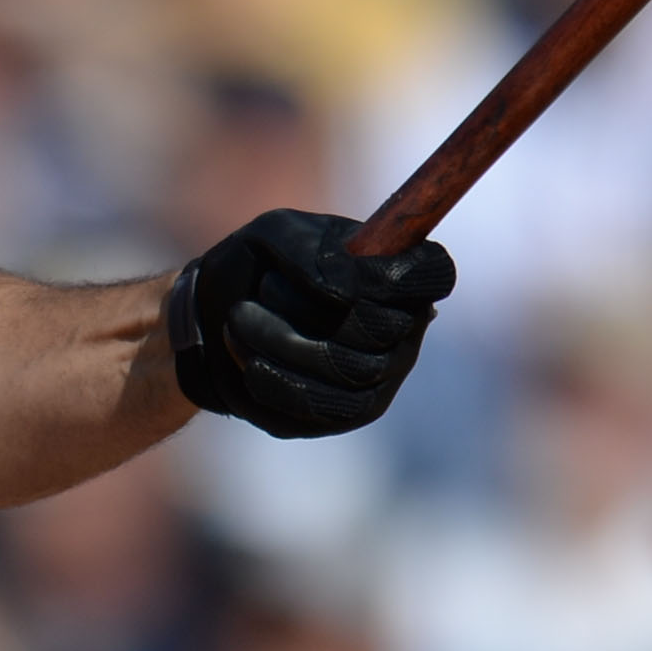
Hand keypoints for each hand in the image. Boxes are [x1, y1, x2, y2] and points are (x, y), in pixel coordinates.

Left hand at [163, 209, 451, 438]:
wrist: (217, 322)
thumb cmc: (258, 269)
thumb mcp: (273, 236)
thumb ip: (310, 250)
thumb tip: (345, 291)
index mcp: (398, 273)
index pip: (434, 273)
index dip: (400, 275)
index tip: (342, 272)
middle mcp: (403, 327)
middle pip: (382, 327)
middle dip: (308, 309)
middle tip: (260, 291)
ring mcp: (381, 375)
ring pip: (349, 370)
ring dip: (282, 343)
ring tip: (240, 319)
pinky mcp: (347, 414)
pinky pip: (323, 407)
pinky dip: (278, 381)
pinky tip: (250, 362)